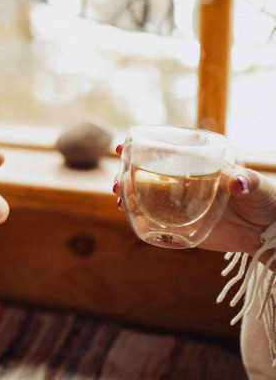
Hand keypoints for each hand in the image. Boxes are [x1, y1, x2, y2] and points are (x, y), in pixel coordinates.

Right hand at [113, 147, 275, 255]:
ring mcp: (184, 207)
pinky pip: (158, 226)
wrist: (269, 232)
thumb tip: (238, 182)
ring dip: (129, 198)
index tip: (122, 147)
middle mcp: (187, 185)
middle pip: (149, 177)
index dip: (142, 150)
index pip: (167, 154)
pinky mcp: (186, 229)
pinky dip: (142, 223)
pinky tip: (133, 220)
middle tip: (118, 181)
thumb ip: (248, 181)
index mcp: (200, 167)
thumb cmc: (266, 200)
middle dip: (127, 176)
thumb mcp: (258, 186)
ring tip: (120, 198)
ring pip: (148, 200)